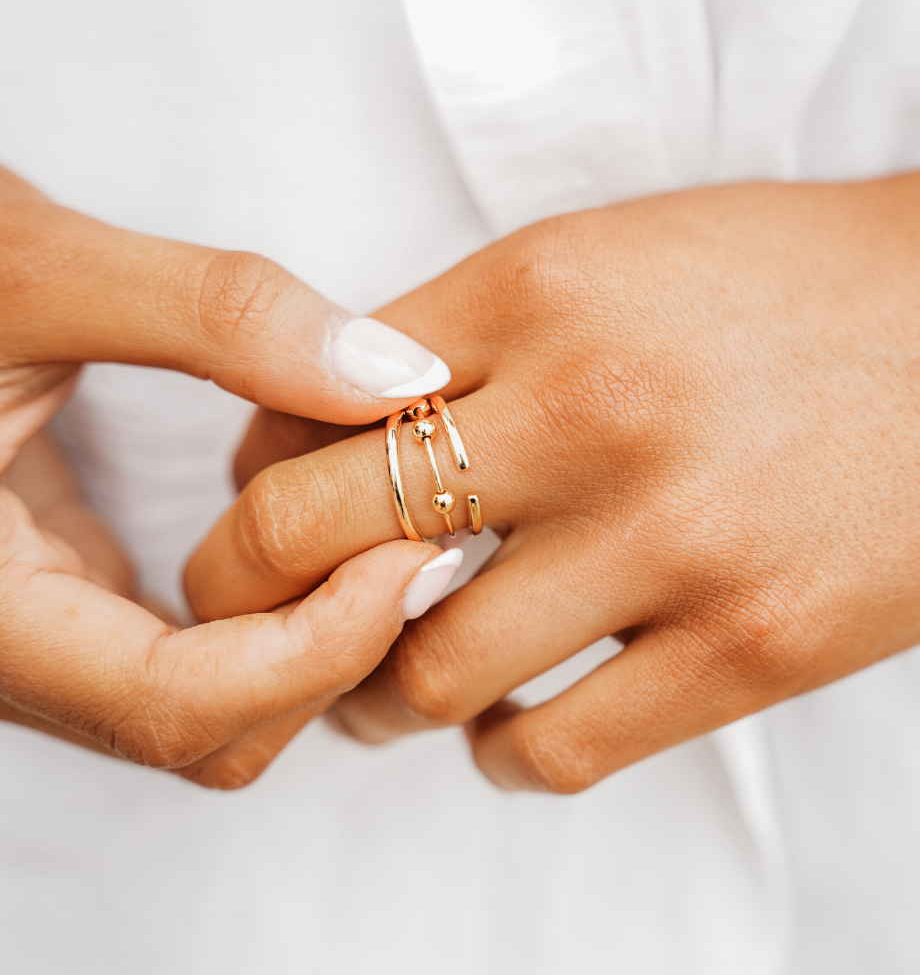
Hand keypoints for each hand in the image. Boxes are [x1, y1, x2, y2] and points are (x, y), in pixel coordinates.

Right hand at [0, 140, 452, 787]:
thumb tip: (398, 377)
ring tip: (379, 535)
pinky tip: (309, 540)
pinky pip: (169, 667)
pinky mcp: (36, 612)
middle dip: (327, 654)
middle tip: (418, 538)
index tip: (417, 550)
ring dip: (302, 646)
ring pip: (191, 714)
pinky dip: (259, 624)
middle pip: (199, 732)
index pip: (171, 706)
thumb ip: (223, 314)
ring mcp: (3, 648)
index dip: (321, 648)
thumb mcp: (30, 259)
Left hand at [188, 175, 919, 791]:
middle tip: (257, 616)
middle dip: (250, 589)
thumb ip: (456, 340)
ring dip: (375, 697)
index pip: (305, 402)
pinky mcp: (753, 644)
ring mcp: (673, 536)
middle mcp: (589, 408)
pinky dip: (495, 754)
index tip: (267, 505)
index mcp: (536, 291)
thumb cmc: (766, 290)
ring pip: (424, 671)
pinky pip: (552, 749)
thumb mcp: (596, 261)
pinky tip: (503, 723)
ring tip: (389, 688)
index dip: (256, 471)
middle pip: (316, 531)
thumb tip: (323, 434)